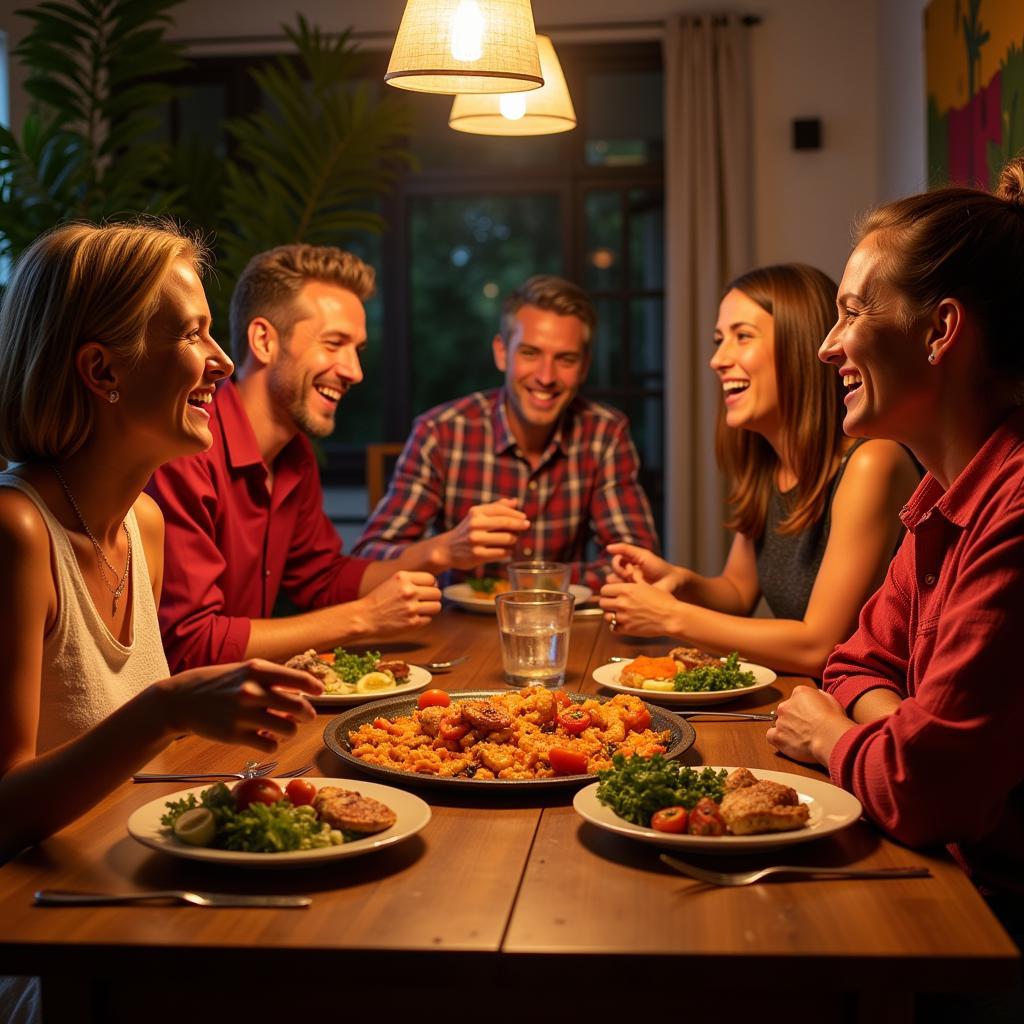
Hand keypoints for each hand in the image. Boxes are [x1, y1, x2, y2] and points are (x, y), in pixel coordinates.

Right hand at [158, 660, 321, 752]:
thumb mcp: (244, 671)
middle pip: (299, 707)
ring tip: (283, 727)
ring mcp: (243, 714)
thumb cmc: (219, 684)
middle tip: (304, 716)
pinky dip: (273, 744)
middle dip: (307, 713)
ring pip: (288, 729)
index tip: (320, 692)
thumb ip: (272, 679)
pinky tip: (266, 738)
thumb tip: (303, 695)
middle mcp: (252, 691)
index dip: (314, 687)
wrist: (180, 700)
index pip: (298, 679)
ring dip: (290, 730)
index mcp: (257, 670)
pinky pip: (270, 746)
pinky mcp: (235, 736)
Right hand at [357, 570, 441, 632]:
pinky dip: (422, 619)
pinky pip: (428, 619)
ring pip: (436, 606)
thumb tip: (435, 585)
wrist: (364, 617)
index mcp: (403, 578)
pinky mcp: (412, 623)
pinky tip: (412, 617)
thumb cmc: (379, 599)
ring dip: (430, 608)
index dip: (431, 585)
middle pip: (437, 593)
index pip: (431, 579)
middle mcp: (409, 591)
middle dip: (432, 597)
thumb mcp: (393, 581)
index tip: (426, 589)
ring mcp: (411, 608)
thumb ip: (412, 580)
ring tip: (420, 609)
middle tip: (423, 601)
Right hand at [435, 499, 530, 569]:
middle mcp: (475, 524)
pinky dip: (509, 551)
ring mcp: (476, 540)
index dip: (515, 513)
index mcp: (476, 512)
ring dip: (515, 539)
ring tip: (515, 540)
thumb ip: (496, 507)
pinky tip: (508, 550)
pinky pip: (502, 552)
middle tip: (527, 525)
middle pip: (505, 523)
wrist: (448, 549)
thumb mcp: (477, 515)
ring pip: (506, 539)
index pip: (501, 509)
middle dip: (519, 525)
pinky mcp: (478, 555)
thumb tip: (515, 501)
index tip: (524, 517)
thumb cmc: (467, 530)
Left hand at [599, 577, 684, 636]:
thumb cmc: (663, 600)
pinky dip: (615, 626)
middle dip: (607, 602)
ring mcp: (623, 617)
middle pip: (602, 602)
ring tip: (618, 614)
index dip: (607, 591)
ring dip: (610, 614)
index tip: (612, 594)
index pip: (604, 589)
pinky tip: (622, 623)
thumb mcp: (648, 585)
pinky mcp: (627, 629)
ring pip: (606, 616)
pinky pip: (613, 628)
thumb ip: (635, 578)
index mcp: (626, 589)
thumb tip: (628, 568)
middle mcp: (622, 602)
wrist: (671, 617)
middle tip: (614, 604)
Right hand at [607, 543, 685, 592]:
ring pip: (615, 588)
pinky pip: (621, 597)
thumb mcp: (642, 555)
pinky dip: (627, 593)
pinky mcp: (633, 600)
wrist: (672, 580)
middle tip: (633, 575)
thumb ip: (625, 549)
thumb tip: (607, 547)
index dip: (619, 565)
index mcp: (627, 567)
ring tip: (636, 583)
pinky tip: (637, 592)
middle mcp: (626, 579)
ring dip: (624, 584)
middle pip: (611, 577)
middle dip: (622, 575)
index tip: (631, 566)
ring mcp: (629, 591)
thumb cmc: (658, 566)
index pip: (614, 565)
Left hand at [766, 685, 853, 765]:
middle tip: (807, 728)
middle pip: (786, 710)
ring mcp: (780, 721)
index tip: (811, 716)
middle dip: (795, 718)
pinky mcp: (777, 736)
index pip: (797, 698)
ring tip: (801, 738)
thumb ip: (819, 696)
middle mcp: (786, 705)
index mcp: (799, 693)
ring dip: (787, 729)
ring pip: (779, 723)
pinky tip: (787, 742)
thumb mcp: (831, 700)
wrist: (829, 737)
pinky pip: (771, 735)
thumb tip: (816, 696)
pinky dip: (777, 738)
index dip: (805, 708)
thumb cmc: (834, 720)